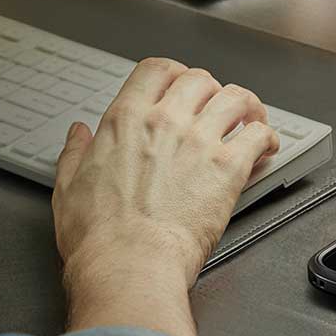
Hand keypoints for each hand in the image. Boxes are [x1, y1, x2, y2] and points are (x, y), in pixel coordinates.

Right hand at [51, 59, 278, 335]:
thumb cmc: (98, 236)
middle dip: (209, 90)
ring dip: (245, 106)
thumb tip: (78, 134)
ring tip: (249, 119)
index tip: (180, 87)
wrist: (128, 264)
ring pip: (235, 98)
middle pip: (199, 80)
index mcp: (126, 119)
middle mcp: (165, 121)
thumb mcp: (68, 187)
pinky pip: (258, 136)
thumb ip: (75, 153)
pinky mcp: (228, 168)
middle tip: (213, 108)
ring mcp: (199, 142)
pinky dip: (266, 137)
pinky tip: (264, 148)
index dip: (173, 74)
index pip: (156, 71)